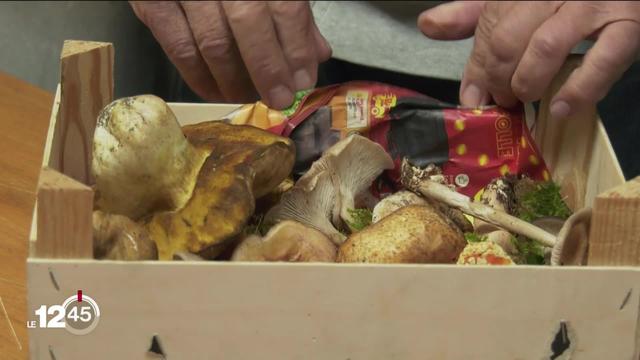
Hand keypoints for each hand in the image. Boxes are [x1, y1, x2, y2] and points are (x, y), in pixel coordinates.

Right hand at [131, 1, 331, 108]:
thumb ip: (292, 13)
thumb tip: (317, 53)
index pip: (284, 7)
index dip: (296, 48)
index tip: (302, 82)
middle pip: (249, 23)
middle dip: (267, 69)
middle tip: (278, 99)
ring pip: (213, 42)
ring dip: (235, 80)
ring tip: (248, 96)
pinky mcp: (153, 4)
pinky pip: (180, 50)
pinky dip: (200, 78)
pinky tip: (216, 92)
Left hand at [419, 1, 639, 118]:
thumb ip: (474, 14)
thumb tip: (428, 25)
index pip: (487, 30)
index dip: (477, 71)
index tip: (474, 98)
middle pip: (508, 40)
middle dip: (499, 80)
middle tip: (504, 100)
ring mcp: (592, 5)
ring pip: (545, 48)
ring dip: (528, 83)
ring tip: (526, 98)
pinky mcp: (629, 24)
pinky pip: (602, 61)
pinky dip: (578, 89)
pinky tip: (561, 108)